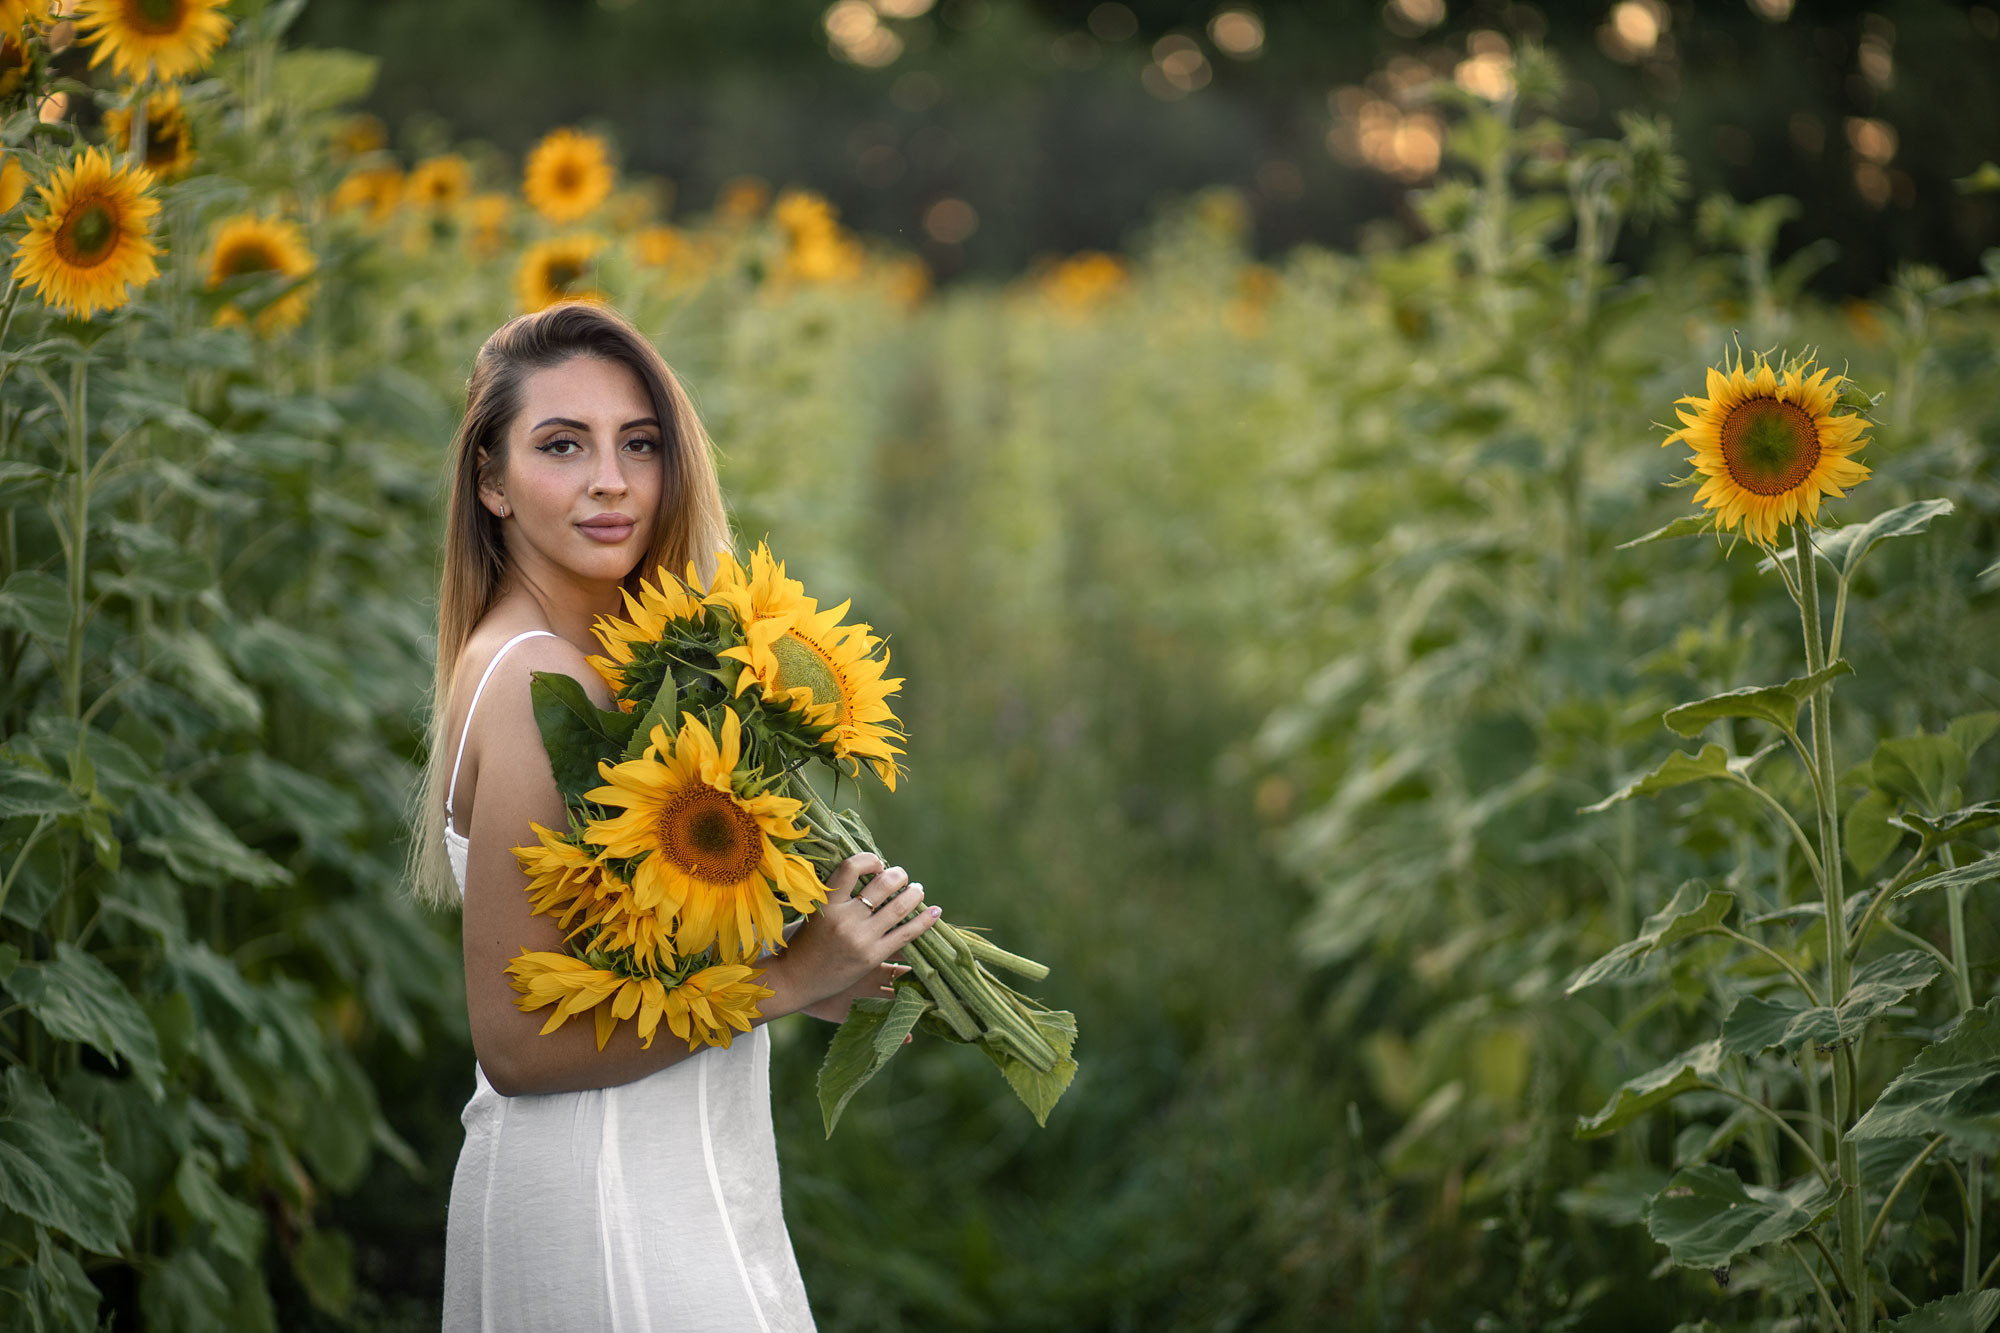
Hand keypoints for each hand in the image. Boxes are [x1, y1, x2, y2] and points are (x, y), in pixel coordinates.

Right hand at [773, 853, 940, 1017]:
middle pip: (883, 885)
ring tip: (918, 890)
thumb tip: (875, 874)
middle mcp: (844, 918)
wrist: (797, 978)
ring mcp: (860, 939)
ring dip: (914, 894)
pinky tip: (934, 912)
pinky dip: (924, 921)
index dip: (869, 860)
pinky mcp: (872, 957)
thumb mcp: (816, 910)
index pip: (851, 868)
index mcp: (827, 902)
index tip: (877, 864)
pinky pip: (906, 934)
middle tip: (902, 877)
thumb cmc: (806, 940)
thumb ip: (839, 894)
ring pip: (899, 907)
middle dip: (899, 875)